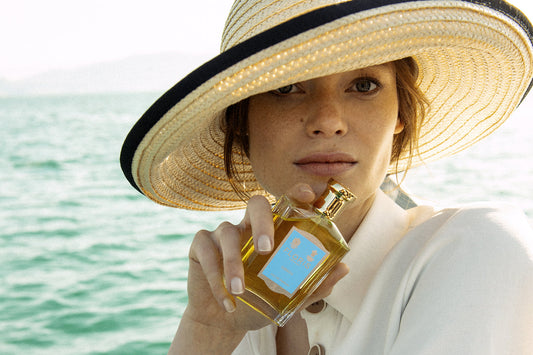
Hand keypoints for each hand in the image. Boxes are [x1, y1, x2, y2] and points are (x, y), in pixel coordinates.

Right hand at [180, 183, 348, 332]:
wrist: (224, 322)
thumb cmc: (258, 302)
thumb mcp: (287, 297)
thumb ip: (313, 284)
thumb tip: (344, 268)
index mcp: (271, 232)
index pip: (283, 205)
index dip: (295, 194)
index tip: (308, 193)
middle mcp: (247, 226)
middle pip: (255, 204)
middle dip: (262, 221)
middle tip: (266, 249)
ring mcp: (222, 234)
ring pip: (227, 232)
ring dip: (233, 263)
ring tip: (240, 291)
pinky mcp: (200, 247)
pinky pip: (207, 252)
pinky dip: (216, 277)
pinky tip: (227, 300)